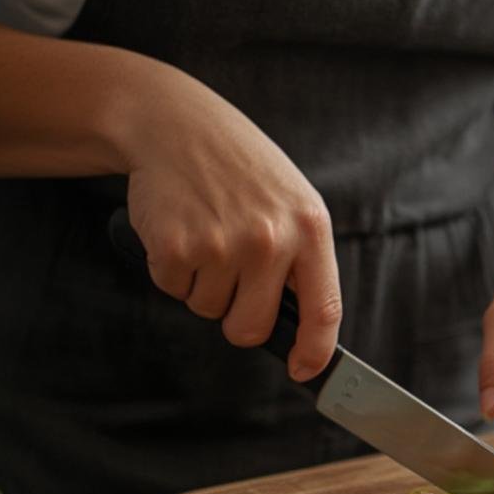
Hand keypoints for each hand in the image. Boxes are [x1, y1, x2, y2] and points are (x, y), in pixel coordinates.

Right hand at [123, 65, 340, 379]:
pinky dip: (170, 269)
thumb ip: (300, 259)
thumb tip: (301, 330)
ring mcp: (222, 244)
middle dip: (237, 317)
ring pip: (208, 310)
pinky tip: (179, 228)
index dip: (315, 352)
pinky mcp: (175, 246)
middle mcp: (270, 239)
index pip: (324, 310)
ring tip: (205, 232)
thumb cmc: (239, 169)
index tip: (304, 371)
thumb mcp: (289, 202)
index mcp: (310, 228)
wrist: (175, 123)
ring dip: (201, 283)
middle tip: (230, 278)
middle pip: (252, 328)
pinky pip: (172, 289)